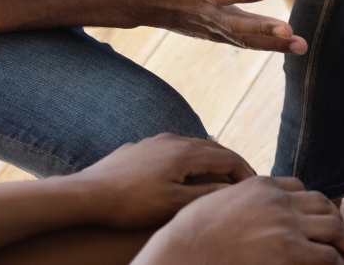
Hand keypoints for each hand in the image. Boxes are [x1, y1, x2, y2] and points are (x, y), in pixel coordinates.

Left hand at [68, 133, 255, 230]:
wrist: (87, 194)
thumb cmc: (130, 203)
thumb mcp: (173, 204)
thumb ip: (206, 195)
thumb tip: (232, 189)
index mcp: (185, 153)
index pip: (228, 158)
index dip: (245, 172)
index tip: (255, 186)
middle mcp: (173, 140)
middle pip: (214, 148)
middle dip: (232, 164)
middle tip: (245, 180)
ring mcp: (156, 141)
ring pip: (194, 147)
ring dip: (211, 160)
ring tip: (220, 177)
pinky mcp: (141, 148)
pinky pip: (175, 150)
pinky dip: (190, 160)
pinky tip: (185, 173)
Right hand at [131, 0, 307, 53]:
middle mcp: (205, 11)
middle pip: (237, 25)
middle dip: (263, 29)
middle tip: (288, 31)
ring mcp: (210, 26)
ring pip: (243, 39)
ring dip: (272, 44)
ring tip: (300, 46)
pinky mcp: (214, 34)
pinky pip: (242, 42)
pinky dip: (264, 46)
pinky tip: (288, 47)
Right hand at [134, 176, 343, 264]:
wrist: (184, 250)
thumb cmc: (190, 233)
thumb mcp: (215, 202)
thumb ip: (237, 200)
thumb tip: (242, 211)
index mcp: (260, 185)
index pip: (298, 187)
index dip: (311, 203)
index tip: (318, 214)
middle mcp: (279, 200)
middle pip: (322, 204)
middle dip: (336, 219)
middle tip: (343, 235)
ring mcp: (286, 224)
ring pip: (332, 227)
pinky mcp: (289, 250)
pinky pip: (326, 255)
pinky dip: (338, 261)